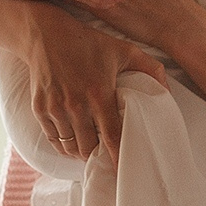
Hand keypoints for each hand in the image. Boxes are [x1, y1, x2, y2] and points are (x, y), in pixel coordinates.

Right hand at [20, 3, 165, 163]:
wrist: (46, 35)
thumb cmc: (88, 43)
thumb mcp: (123, 50)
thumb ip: (150, 69)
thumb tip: (166, 92)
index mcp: (99, 93)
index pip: (111, 137)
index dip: (118, 158)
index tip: (125, 171)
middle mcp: (75, 104)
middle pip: (89, 148)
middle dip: (99, 155)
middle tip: (108, 154)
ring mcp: (55, 108)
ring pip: (70, 148)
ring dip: (82, 152)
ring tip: (91, 149)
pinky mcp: (39, 109)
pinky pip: (54, 140)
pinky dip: (64, 145)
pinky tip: (74, 141)